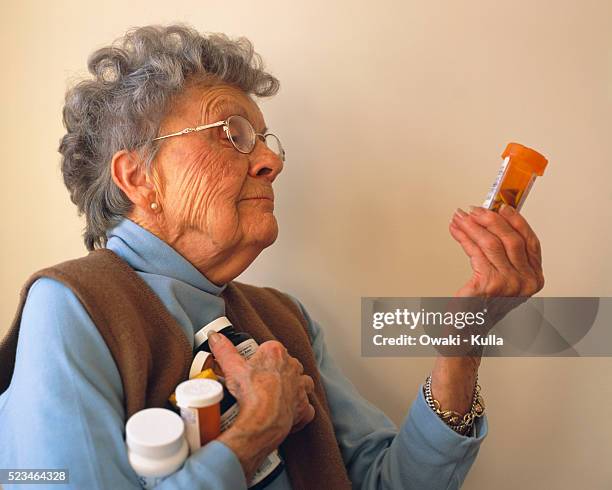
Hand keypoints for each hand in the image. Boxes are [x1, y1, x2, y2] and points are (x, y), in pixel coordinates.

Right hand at [208, 332, 314, 479]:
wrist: (263, 420)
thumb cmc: (251, 392)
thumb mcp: (232, 367)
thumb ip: (224, 349)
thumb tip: (215, 336)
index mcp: (276, 353)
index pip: (269, 349)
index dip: (259, 358)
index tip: (251, 367)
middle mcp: (293, 367)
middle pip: (286, 364)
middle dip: (276, 372)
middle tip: (260, 383)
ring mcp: (301, 387)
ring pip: (301, 382)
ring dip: (293, 387)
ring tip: (277, 395)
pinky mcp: (305, 407)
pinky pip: (306, 407)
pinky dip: (298, 409)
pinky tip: (288, 412)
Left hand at [449, 204, 543, 297]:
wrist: (469, 330)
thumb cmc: (484, 305)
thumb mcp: (503, 278)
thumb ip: (504, 255)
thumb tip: (493, 222)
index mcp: (535, 278)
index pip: (530, 242)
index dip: (516, 221)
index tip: (502, 206)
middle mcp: (525, 282)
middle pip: (511, 239)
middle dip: (491, 220)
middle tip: (475, 210)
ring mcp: (508, 285)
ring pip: (491, 243)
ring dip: (473, 226)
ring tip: (460, 217)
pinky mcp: (487, 285)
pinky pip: (475, 252)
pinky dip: (463, 237)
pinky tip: (456, 230)